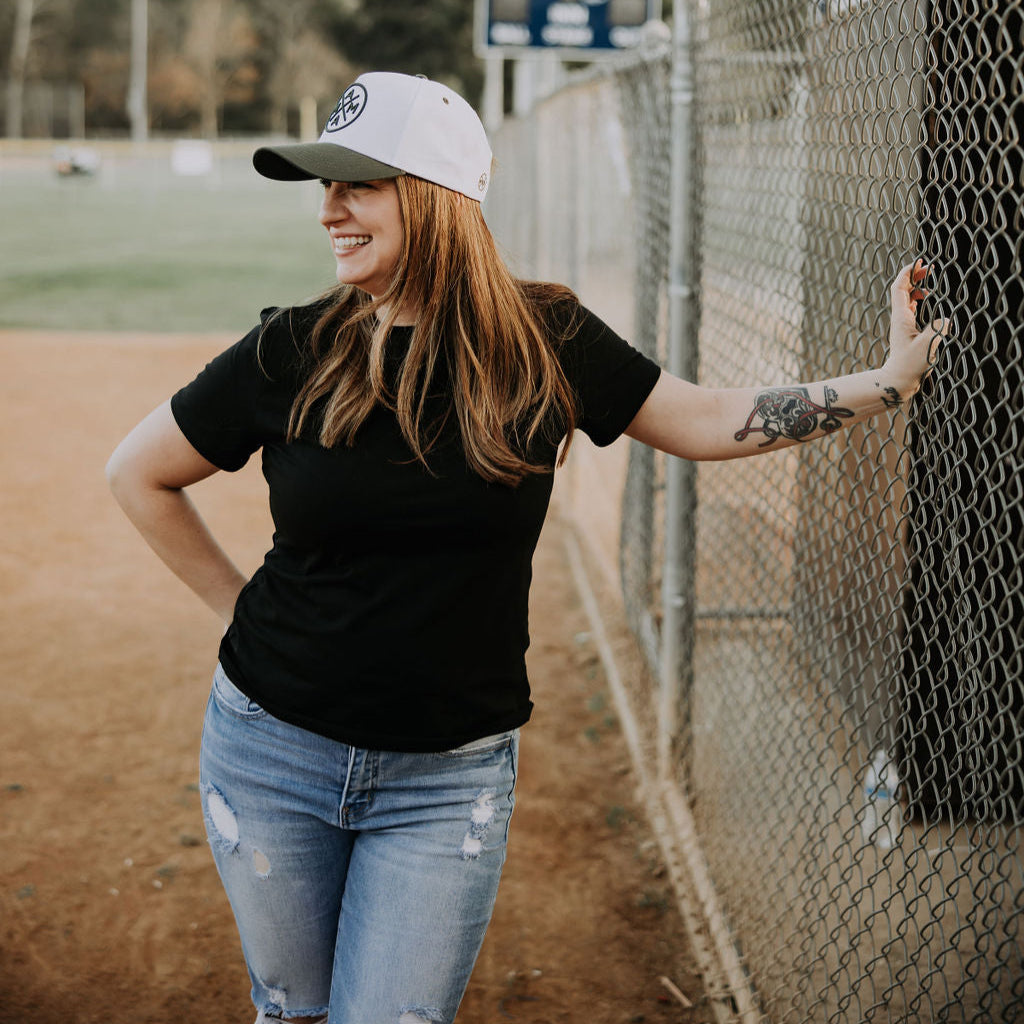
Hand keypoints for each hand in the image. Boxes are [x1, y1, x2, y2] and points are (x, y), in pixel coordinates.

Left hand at [883, 260, 949, 396]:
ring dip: (916, 287)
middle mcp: (900, 318)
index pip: (899, 288)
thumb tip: (946, 320)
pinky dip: (918, 300)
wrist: (899, 380)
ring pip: (906, 299)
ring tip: (929, 281)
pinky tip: (927, 300)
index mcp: (902, 318)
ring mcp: (903, 324)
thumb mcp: (927, 346)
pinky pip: (911, 309)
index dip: (907, 273)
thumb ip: (937, 331)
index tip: (919, 262)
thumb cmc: (911, 365)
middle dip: (913, 276)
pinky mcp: (907, 331)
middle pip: (902, 290)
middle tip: (928, 267)